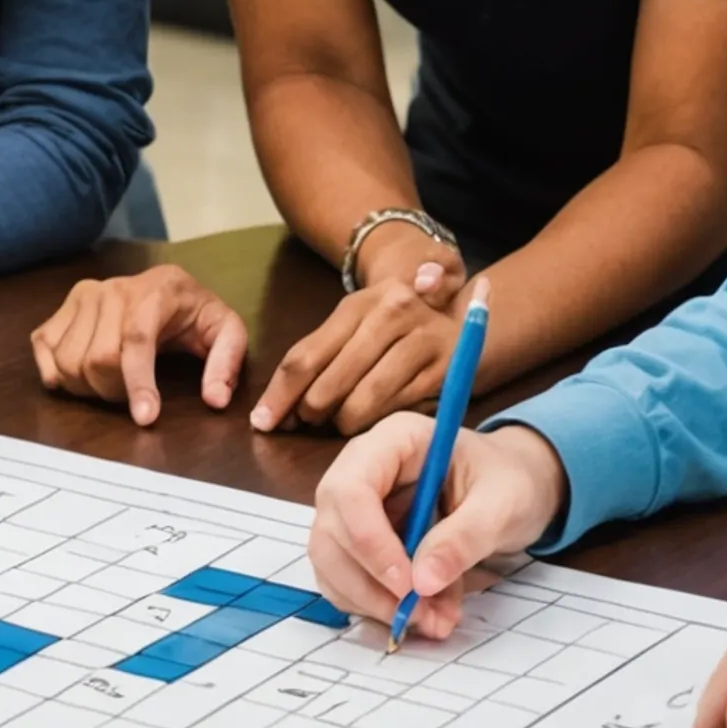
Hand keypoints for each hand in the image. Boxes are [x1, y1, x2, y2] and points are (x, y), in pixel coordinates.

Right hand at [29, 265, 247, 425]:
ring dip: (86, 386)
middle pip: (97, 358)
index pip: (136, 342)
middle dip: (113, 391)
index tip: (145, 419)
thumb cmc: (195, 313)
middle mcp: (111, 290)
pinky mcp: (62, 307)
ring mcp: (82, 296)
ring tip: (110, 383)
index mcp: (154, 293)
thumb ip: (226, 361)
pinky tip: (80, 374)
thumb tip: (215, 399)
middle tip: (130, 395)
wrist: (166, 285)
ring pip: (68, 359)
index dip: (138, 384)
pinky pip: (43, 348)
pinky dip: (56, 372)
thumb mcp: (226, 330)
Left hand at [253, 256, 461, 434]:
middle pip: (331, 379)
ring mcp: (420, 340)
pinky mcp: (443, 370)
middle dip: (309, 410)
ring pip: (364, 397)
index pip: (305, 355)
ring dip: (343, 420)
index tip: (261, 422)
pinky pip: (396, 407)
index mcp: (358, 303)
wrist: (465, 322)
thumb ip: (319, 357)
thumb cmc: (395, 330)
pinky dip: (376, 421)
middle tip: (304, 423)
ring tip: (337, 423)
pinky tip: (369, 422)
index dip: (280, 394)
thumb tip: (277, 408)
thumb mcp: (358, 326)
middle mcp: (390, 314)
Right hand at [308, 414, 566, 641]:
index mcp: (393, 441)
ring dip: (372, 602)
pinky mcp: (356, 540)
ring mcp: (353, 507)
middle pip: (332, 530)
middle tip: (422, 616)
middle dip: (371, 584)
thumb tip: (423, 583)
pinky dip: (375, 606)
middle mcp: (360, 469)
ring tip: (431, 620)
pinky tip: (421, 613)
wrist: (513, 489)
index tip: (409, 586)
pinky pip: (344, 580)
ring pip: (330, 561)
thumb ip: (462, 540)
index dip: (370, 542)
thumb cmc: (509, 481)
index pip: (351, 489)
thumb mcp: (502, 506)